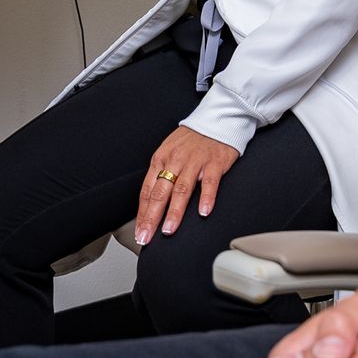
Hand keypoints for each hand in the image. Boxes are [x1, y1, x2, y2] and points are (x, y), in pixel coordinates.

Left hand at [135, 126, 238, 244]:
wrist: (217, 120)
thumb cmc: (192, 140)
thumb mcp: (170, 153)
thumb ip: (161, 176)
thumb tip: (151, 204)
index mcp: (160, 159)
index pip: (147, 191)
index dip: (142, 213)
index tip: (140, 232)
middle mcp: (175, 161)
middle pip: (160, 192)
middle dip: (152, 217)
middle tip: (147, 237)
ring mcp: (195, 162)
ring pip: (182, 189)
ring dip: (174, 212)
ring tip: (169, 229)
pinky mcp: (215, 162)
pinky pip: (210, 182)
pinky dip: (206, 198)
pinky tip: (203, 212)